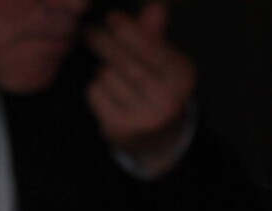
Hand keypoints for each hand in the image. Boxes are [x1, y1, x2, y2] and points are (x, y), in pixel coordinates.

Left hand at [83, 2, 194, 176]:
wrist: (157, 137)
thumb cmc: (157, 87)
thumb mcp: (163, 60)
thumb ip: (154, 34)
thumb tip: (155, 7)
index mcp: (181, 75)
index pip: (151, 47)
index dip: (128, 30)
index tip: (112, 18)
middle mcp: (167, 98)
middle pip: (126, 62)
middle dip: (105, 43)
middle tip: (89, 31)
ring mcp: (144, 117)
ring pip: (108, 77)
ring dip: (102, 68)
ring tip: (110, 71)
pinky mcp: (123, 128)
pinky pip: (97, 94)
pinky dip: (95, 87)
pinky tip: (106, 90)